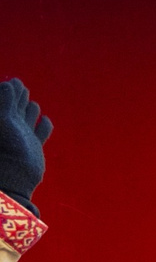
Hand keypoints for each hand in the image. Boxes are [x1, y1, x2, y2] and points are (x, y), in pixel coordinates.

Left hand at [0, 79, 49, 209]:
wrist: (15, 179)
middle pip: (15, 103)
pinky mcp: (35, 146)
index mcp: (2, 117)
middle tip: (18, 85)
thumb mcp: (4, 121)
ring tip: (29, 102)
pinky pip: (43, 131)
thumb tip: (11, 84)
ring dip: (30, 107)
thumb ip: (5, 101)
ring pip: (29, 115)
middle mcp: (12, 124)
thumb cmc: (5, 151)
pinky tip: (45, 121)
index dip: (8, 88)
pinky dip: (45, 125)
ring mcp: (24, 134)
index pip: (4, 96)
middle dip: (18, 93)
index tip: (13, 83)